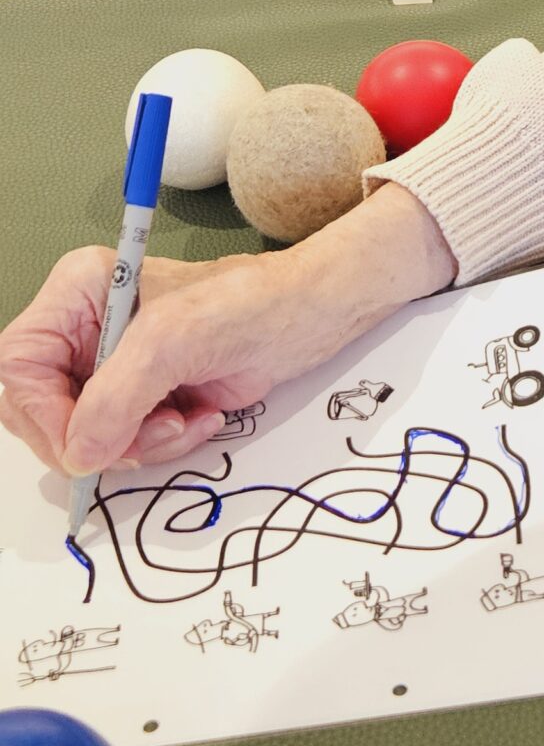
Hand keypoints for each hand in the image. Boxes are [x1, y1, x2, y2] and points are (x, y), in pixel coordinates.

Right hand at [0, 184, 454, 479]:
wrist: (312, 315)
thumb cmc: (252, 303)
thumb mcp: (176, 342)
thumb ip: (117, 398)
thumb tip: (78, 452)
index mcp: (76, 293)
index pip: (17, 369)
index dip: (45, 417)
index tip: (91, 445)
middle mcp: (82, 328)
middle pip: (42, 411)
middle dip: (97, 437)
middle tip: (154, 432)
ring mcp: (110, 364)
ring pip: (83, 437)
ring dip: (136, 446)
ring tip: (185, 420)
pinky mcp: (141, 394)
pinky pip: (121, 444)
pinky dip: (158, 446)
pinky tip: (198, 418)